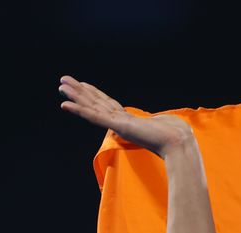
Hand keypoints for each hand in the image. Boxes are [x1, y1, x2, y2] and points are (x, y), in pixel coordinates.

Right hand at [58, 75, 193, 157]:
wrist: (178, 144)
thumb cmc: (175, 136)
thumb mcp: (164, 122)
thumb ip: (159, 121)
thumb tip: (165, 121)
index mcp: (129, 120)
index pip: (107, 104)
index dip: (94, 94)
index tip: (83, 85)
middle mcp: (121, 121)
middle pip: (95, 103)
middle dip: (80, 92)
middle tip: (63, 81)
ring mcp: (118, 124)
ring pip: (92, 107)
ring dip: (76, 96)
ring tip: (62, 86)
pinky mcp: (118, 127)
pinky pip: (95, 118)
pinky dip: (80, 111)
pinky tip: (66, 104)